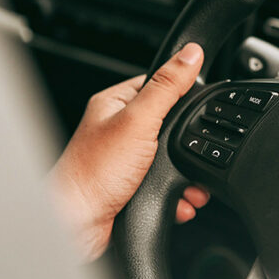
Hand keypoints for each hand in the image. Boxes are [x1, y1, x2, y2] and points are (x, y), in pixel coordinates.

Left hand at [50, 43, 209, 260]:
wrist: (78, 224)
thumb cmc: (94, 173)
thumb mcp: (139, 120)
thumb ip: (167, 87)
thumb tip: (191, 54)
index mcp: (115, 104)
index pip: (158, 84)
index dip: (182, 93)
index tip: (200, 104)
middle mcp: (118, 130)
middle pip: (170, 125)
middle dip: (188, 144)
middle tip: (195, 152)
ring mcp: (125, 160)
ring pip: (171, 159)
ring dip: (187, 175)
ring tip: (190, 185)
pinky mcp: (133, 188)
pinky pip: (167, 185)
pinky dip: (178, 195)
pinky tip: (179, 201)